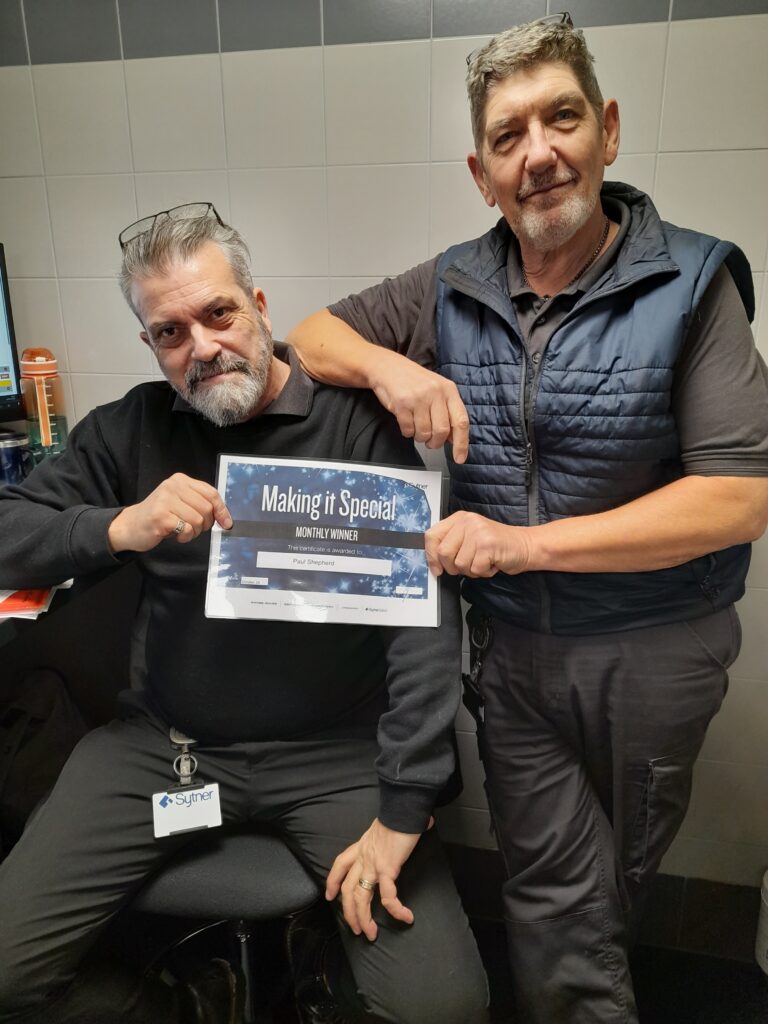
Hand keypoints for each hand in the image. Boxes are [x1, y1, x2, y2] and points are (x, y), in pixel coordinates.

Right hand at [108, 473, 231, 552]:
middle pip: (206, 508)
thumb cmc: (160, 515)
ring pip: (198, 520)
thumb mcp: (180, 502)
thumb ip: (199, 503)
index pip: (211, 493)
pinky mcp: (160, 516)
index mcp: (180, 480)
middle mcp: (173, 486)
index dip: (222, 510)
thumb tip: (225, 517)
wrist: (131, 525)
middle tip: (193, 528)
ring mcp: (165, 500)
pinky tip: (175, 535)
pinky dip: (185, 537)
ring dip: (194, 532)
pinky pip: (186, 529)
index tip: (226, 523)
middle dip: (205, 524)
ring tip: (182, 531)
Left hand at [325, 818, 428, 940]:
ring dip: (364, 919)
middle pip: (349, 889)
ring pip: (362, 898)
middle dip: (349, 913)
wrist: (403, 809)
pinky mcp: (387, 869)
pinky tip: (406, 917)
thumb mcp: (384, 828)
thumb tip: (404, 834)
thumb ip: (388, 836)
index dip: (332, 881)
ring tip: (371, 934)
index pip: (340, 865)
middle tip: (356, 929)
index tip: (330, 896)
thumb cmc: (398, 815)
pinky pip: (388, 896)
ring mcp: (373, 864)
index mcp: (361, 847)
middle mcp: (363, 857)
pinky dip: (396, 909)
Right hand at [369, 351, 469, 463]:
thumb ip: (448, 412)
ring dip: (419, 437)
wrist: (387, 367)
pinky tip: (406, 422)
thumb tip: (454, 439)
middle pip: (442, 431)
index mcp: (449, 390)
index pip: (461, 421)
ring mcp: (418, 397)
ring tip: (415, 426)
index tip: (460, 459)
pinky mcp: (402, 403)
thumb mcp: (437, 391)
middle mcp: (436, 392)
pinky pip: (408, 429)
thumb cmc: (413, 382)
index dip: (462, 443)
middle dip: (435, 442)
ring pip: (424, 433)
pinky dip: (407, 431)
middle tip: (430, 442)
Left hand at [425, 511, 530, 577]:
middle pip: (443, 552)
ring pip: (459, 564)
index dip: (431, 556)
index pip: (431, 536)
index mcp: (459, 519)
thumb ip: (451, 544)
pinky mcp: (487, 545)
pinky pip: (475, 569)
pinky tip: (492, 563)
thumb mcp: (470, 538)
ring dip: (472, 570)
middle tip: (469, 564)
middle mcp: (467, 522)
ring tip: (484, 561)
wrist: (525, 546)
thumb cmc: (497, 546)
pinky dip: (484, 572)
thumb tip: (433, 562)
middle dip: (454, 567)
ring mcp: (477, 532)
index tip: (437, 568)